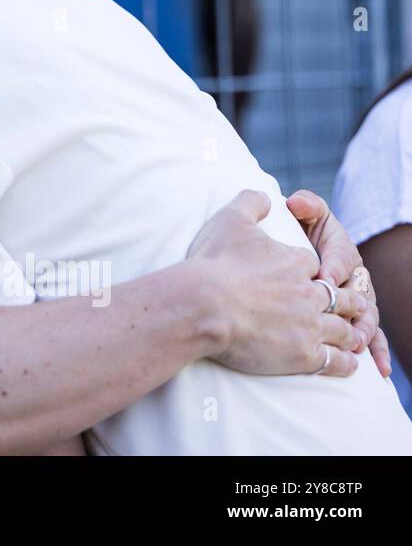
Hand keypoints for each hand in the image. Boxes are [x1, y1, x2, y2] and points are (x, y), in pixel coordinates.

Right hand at [187, 190, 366, 376]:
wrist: (204, 305)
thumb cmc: (215, 263)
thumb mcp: (230, 219)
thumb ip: (250, 202)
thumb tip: (264, 195)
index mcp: (296, 262)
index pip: (316, 266)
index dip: (315, 271)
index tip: (312, 277)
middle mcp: (310, 293)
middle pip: (340, 298)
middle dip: (346, 302)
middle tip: (349, 307)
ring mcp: (310, 325)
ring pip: (343, 330)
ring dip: (350, 333)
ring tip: (353, 337)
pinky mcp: (303, 355)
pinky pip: (335, 361)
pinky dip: (345, 363)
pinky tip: (347, 362)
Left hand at [286, 189, 390, 376]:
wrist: (299, 248)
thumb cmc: (301, 230)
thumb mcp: (305, 214)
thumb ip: (306, 205)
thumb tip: (297, 202)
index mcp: (342, 249)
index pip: (342, 256)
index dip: (333, 265)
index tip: (323, 276)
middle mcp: (354, 277)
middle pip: (358, 293)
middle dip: (352, 306)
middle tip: (344, 319)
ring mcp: (356, 300)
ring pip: (366, 318)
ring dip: (364, 332)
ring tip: (358, 345)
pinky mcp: (354, 320)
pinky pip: (370, 338)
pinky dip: (376, 353)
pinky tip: (378, 370)